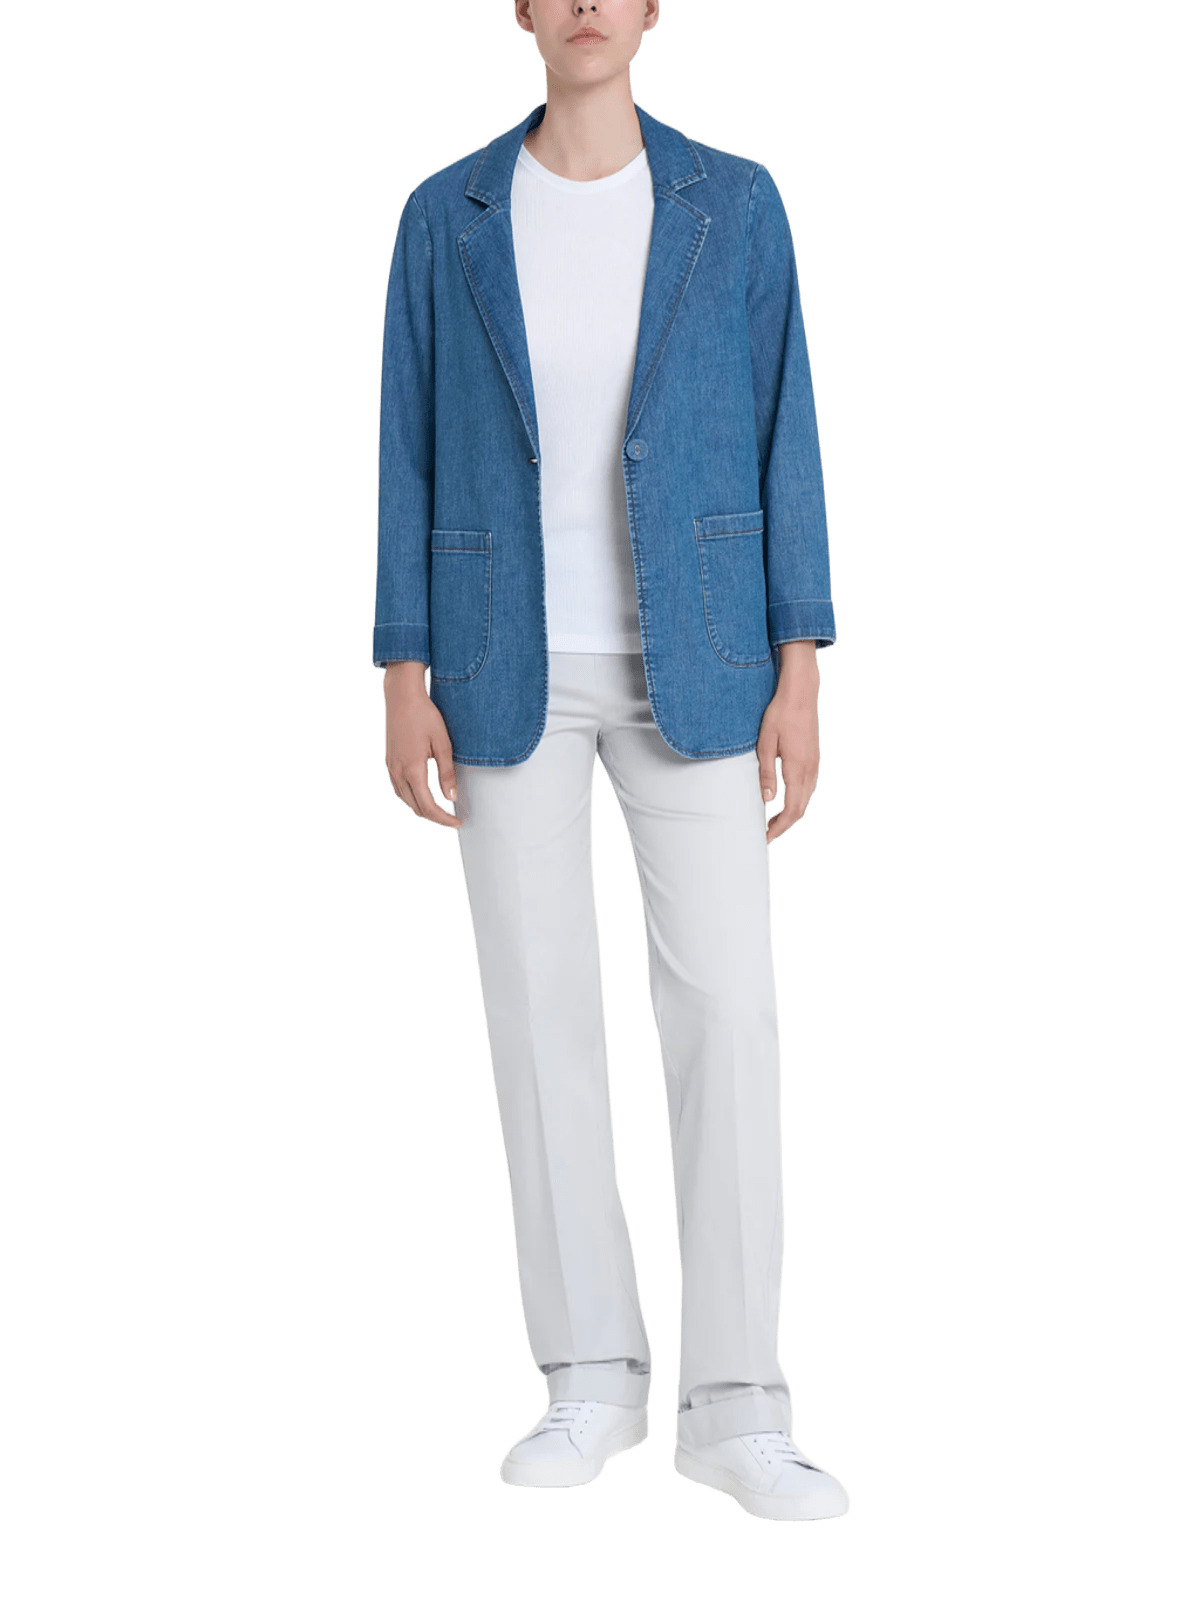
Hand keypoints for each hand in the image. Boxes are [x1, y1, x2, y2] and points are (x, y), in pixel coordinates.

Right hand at [383, 662, 461, 827]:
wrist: (401, 696)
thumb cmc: (424, 715)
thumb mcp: (443, 744)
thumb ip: (447, 773)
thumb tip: (451, 797)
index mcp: (412, 769)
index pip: (428, 806)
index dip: (443, 818)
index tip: (457, 822)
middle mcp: (397, 771)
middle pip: (415, 807)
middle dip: (434, 817)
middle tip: (452, 819)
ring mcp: (390, 767)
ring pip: (405, 800)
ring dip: (421, 808)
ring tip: (439, 810)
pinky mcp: (389, 762)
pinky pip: (398, 788)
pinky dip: (411, 798)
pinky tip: (421, 795)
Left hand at [757, 640, 819, 843]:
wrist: (801, 693)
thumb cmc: (780, 715)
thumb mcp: (765, 744)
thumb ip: (766, 773)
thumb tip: (766, 800)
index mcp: (798, 769)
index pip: (792, 810)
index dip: (780, 828)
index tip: (766, 837)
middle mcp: (810, 770)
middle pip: (801, 808)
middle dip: (785, 824)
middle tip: (766, 833)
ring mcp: (815, 764)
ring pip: (807, 798)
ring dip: (792, 813)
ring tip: (774, 820)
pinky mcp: (815, 757)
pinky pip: (809, 787)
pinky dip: (798, 800)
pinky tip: (787, 799)